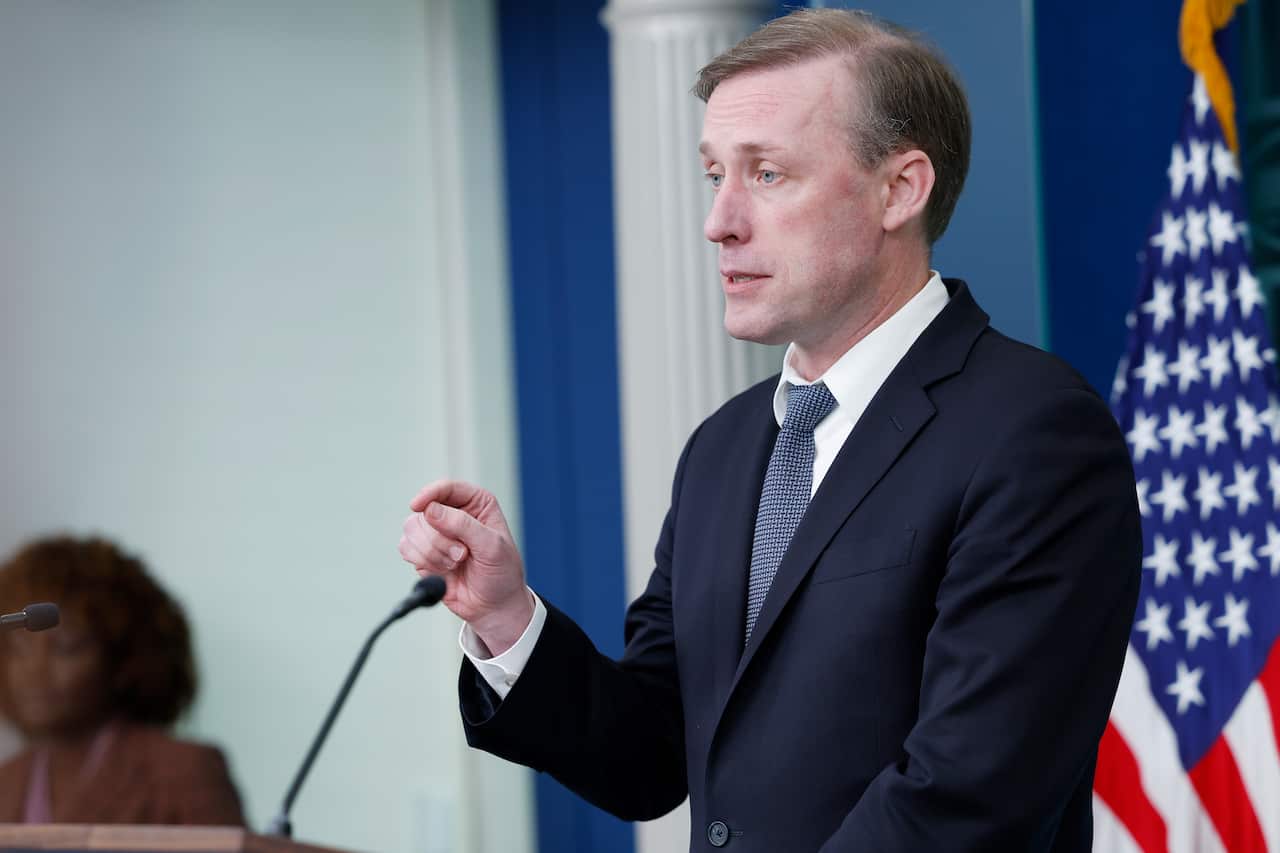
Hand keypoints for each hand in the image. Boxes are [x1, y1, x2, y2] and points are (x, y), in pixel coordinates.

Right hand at [399, 480, 532, 654]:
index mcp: (475, 503)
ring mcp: (436, 533)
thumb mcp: (492, 546)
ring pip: (411, 530)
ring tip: (455, 565)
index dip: (429, 494)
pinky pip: (406, 548)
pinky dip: (422, 562)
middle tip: (461, 556)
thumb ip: (463, 525)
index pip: (446, 488)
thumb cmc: (501, 572)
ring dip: (431, 553)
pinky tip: (442, 571)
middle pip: (424, 512)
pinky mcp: (423, 552)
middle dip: (439, 539)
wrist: (494, 605)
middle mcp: (453, 513)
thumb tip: (430, 510)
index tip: (418, 506)